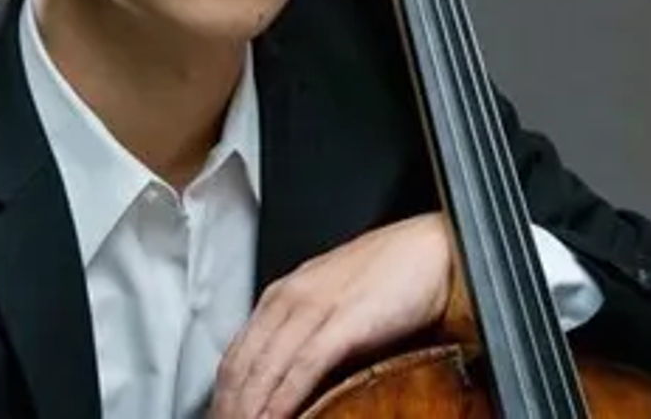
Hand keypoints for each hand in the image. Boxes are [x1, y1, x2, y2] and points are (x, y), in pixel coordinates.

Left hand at [209, 212, 452, 418]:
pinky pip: (303, 367)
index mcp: (285, 293)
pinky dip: (283, 399)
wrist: (429, 248)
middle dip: (229, 404)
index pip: (237, 352)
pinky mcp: (344, 322)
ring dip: (249, 408)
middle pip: (242, 364)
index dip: (223, 393)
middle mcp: (291, 297)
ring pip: (265, 368)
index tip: (220, 416)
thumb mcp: (333, 303)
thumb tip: (288, 378)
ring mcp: (315, 308)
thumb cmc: (390, 274)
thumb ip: (307, 333)